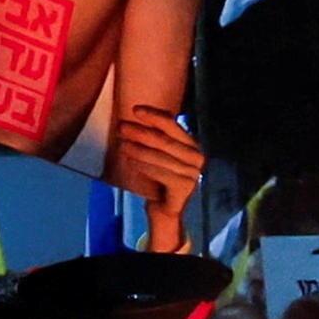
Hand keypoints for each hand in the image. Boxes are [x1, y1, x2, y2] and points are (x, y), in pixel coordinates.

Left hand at [109, 106, 203, 226]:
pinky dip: (144, 167)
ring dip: (138, 150)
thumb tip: (135, 115)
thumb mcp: (158, 155)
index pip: (172, 125)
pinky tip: (131, 162)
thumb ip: (155, 138)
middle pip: (164, 140)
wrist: (164, 209)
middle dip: (140, 132)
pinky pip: (161, 173)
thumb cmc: (158, 179)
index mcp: (191, 145)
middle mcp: (197, 158)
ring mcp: (193, 174)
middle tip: (121, 128)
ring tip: (122, 145)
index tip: (135, 110)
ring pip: (160, 157)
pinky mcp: (185, 187)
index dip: (154, 116)